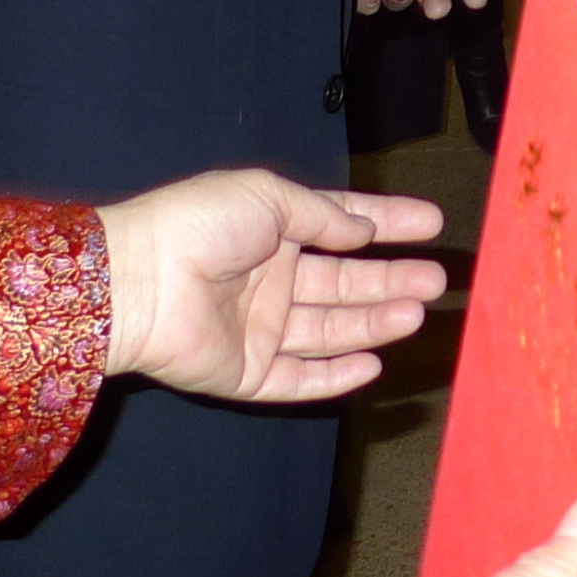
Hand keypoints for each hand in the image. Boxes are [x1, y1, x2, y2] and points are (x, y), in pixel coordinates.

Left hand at [99, 169, 446, 402]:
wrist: (138, 280)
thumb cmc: (201, 223)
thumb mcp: (269, 198)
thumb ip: (322, 217)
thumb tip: (363, 232)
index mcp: (275, 230)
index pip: (344, 226)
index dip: (388, 223)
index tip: (432, 224)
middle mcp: (273, 280)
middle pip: (345, 283)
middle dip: (392, 280)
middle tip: (438, 279)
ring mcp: (261, 329)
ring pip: (331, 331)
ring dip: (375, 323)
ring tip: (417, 313)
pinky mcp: (247, 373)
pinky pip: (299, 379)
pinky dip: (335, 376)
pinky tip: (373, 365)